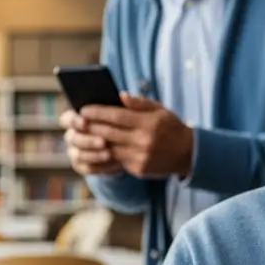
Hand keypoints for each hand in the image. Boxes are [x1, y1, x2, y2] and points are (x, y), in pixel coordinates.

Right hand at [62, 107, 125, 176]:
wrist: (129, 145)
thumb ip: (125, 104)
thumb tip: (123, 96)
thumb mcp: (128, 111)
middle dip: (88, 140)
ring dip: (93, 155)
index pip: (67, 118)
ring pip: (78, 155)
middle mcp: (72, 135)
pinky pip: (86, 168)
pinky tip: (112, 165)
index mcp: (77, 118)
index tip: (85, 122)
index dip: (74, 120)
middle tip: (103, 142)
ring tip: (109, 154)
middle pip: (72, 138)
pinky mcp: (82, 165)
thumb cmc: (125, 122)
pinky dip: (99, 166)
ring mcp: (75, 151)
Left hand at [63, 94, 193, 178]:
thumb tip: (119, 96)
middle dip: (90, 126)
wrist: (188, 153)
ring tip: (82, 134)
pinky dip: (104, 154)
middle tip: (77, 121)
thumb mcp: (160, 110)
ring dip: (93, 142)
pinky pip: (117, 161)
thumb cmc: (171, 127)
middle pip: (109, 133)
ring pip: (110, 148)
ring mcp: (141, 157)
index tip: (83, 109)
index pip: (117, 116)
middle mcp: (144, 140)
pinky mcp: (138, 169)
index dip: (98, 112)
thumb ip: (139, 103)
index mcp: (149, 123)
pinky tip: (94, 148)